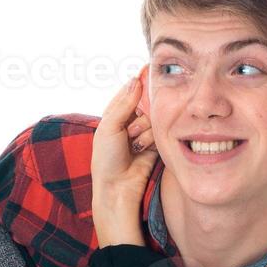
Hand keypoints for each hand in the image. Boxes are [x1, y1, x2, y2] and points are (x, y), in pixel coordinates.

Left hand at [90, 68, 157, 246]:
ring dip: (143, 130)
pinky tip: (141, 150)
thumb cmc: (107, 158)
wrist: (118, 186)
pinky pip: (160, 131)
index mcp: (115, 113)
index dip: (138, 87)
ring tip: (133, 144)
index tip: (146, 84)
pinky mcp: (155, 142)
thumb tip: (135, 80)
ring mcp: (143, 131)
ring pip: (154, 117)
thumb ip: (124, 103)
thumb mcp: (109, 126)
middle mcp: (130, 120)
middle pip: (146, 103)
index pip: (130, 91)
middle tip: (129, 130)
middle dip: (139, 115)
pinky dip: (150, 139)